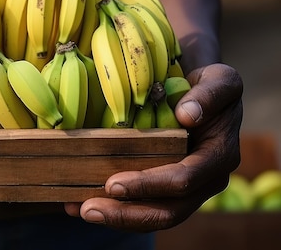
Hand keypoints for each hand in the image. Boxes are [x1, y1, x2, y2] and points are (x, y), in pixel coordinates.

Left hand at [64, 63, 242, 231]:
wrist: (207, 97)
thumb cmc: (211, 86)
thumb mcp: (220, 80)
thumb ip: (210, 94)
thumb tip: (188, 115)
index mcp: (219, 156)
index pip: (184, 180)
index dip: (149, 185)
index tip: (113, 184)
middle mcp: (206, 181)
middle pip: (169, 211)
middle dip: (126, 213)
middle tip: (89, 208)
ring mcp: (189, 191)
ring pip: (155, 216)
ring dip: (117, 218)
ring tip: (81, 210)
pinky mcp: (169, 191)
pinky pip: (143, 207)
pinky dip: (114, 210)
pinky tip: (79, 205)